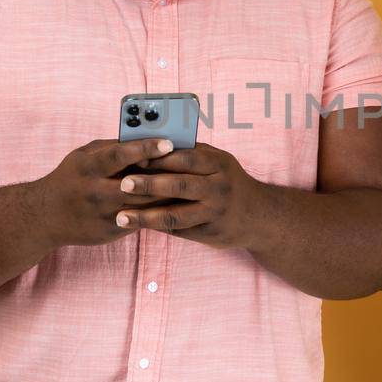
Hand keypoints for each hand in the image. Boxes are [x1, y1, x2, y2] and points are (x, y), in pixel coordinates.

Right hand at [34, 137, 175, 246]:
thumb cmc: (72, 177)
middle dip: (164, 175)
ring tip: (189, 184)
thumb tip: (146, 137)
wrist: (44, 217)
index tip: (169, 142)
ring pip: (143, 205)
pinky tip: (176, 205)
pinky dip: (158, 212)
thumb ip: (112, 148)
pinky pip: (140, 221)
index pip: (119, 155)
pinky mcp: (108, 232)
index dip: (145, 148)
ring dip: (167, 195)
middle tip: (191, 166)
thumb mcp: (84, 156)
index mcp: (87, 167)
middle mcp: (94, 191)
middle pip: (137, 183)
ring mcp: (102, 214)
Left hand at [112, 142, 271, 249]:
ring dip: (145, 216)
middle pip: (179, 185)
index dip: (158, 158)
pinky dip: (156, 227)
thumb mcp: (218, 162)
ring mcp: (215, 213)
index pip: (186, 158)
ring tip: (121, 216)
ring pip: (176, 215)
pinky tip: (137, 225)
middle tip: (122, 184)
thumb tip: (150, 147)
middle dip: (148, 185)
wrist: (260, 217)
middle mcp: (219, 188)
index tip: (133, 158)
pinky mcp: (210, 234)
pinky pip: (178, 230)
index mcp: (219, 164)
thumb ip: (190, 154)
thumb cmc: (228, 182)